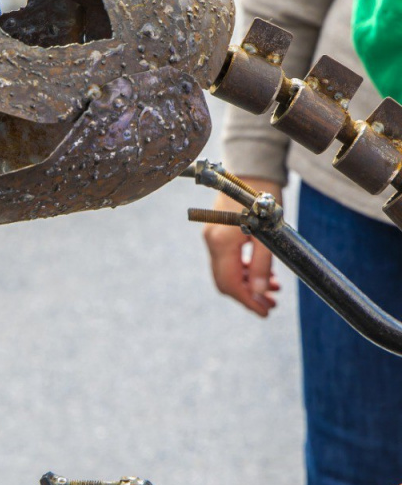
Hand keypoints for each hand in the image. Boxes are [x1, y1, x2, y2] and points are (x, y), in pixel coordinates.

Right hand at [202, 178, 282, 316]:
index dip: (248, 301)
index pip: (230, 283)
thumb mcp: (269, 236)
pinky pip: (228, 261)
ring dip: (248, 284)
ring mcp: (213, 239)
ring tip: (273, 290)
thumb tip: (260, 295)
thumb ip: (263, 266)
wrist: (253, 172)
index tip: (265, 312)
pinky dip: (244, 271)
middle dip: (248, 296)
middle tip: (270, 305)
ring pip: (227, 273)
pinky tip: (262, 274)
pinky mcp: (218, 235)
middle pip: (225, 281)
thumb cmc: (263, 201)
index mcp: (221, 243)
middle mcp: (212, 243)